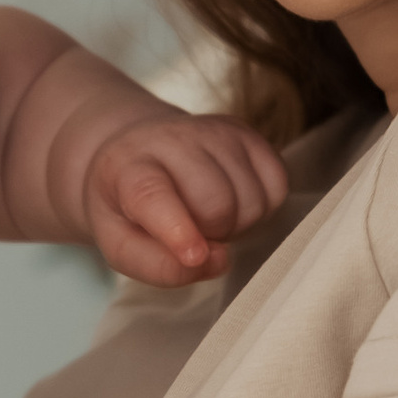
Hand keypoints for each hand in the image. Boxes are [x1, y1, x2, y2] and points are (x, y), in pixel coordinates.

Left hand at [82, 110, 287, 284]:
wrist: (141, 151)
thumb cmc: (128, 208)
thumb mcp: (119, 244)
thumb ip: (157, 265)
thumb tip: (215, 261)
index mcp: (128, 167)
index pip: (152, 194)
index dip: (176, 228)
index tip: (194, 255)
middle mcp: (173, 139)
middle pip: (217, 204)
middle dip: (212, 235)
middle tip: (193, 232)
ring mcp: (216, 131)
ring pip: (252, 201)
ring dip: (236, 225)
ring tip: (208, 215)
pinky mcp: (249, 134)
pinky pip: (278, 187)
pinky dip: (260, 210)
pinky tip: (232, 202)